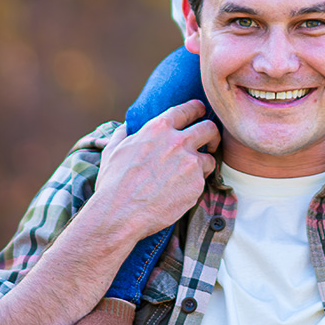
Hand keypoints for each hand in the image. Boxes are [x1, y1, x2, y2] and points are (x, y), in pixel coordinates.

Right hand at [94, 100, 219, 240]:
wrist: (119, 214)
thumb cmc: (113, 183)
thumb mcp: (113, 150)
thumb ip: (123, 133)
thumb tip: (126, 126)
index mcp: (158, 128)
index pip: (188, 109)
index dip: (197, 109)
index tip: (201, 112)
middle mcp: (178, 142)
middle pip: (209, 128)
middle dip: (212, 134)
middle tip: (209, 142)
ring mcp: (190, 163)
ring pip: (209, 158)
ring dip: (203, 165)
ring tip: (189, 175)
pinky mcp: (197, 185)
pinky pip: (203, 181)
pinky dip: (194, 186)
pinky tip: (179, 192)